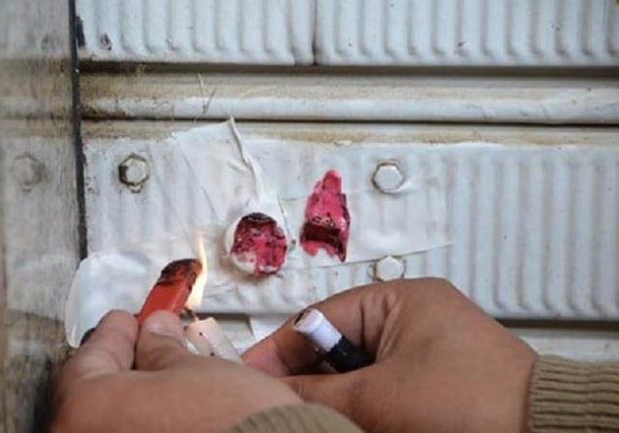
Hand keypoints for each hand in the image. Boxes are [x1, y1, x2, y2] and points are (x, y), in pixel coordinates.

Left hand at [53, 310, 300, 432]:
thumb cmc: (228, 419)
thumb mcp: (194, 369)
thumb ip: (162, 349)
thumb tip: (154, 333)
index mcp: (85, 410)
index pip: (87, 361)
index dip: (113, 335)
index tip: (127, 320)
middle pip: (96, 397)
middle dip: (125, 365)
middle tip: (148, 342)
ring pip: (114, 423)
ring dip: (136, 397)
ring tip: (167, 378)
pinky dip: (146, 424)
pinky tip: (171, 413)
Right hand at [243, 278, 535, 432]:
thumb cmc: (471, 402)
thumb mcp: (379, 396)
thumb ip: (318, 391)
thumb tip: (269, 392)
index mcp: (399, 298)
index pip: (320, 318)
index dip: (280, 349)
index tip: (247, 374)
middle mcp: (411, 317)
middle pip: (337, 346)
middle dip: (307, 377)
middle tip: (276, 404)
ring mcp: (424, 351)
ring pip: (357, 372)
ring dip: (334, 396)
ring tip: (310, 415)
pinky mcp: (434, 382)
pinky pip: (381, 388)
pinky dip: (361, 406)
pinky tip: (348, 420)